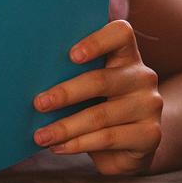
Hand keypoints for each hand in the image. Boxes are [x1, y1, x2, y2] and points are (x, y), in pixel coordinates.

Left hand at [32, 20, 162, 174]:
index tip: (71, 55)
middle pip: (101, 80)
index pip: (120, 34)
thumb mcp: (89, 89)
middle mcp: (143, 76)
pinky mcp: (151, 134)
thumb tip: (30, 78)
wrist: (129, 148)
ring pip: (100, 115)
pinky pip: (108, 138)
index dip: (96, 41)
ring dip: (65, 127)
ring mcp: (150, 105)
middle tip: (39, 103)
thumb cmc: (99, 108)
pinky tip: (59, 147)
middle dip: (65, 93)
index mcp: (126, 56)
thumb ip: (72, 76)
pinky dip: (78, 144)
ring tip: (41, 136)